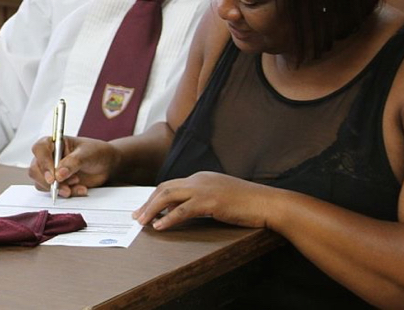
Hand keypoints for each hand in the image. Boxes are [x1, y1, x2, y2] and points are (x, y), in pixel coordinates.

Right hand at [29, 136, 119, 197]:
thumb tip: (58, 174)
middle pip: (35, 169)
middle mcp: (49, 156)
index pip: (40, 148)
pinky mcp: (56, 183)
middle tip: (64, 187)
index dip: (43, 162)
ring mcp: (51, 171)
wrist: (106, 165)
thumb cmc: (96, 152)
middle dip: (48, 181)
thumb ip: (73, 162)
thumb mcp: (87, 154)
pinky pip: (52, 192)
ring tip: (77, 184)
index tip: (53, 175)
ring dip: (58, 188)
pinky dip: (66, 193)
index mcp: (55, 142)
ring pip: (41, 183)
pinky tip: (80, 189)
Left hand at [133, 171, 268, 230]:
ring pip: (168, 196)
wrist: (266, 202)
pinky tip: (159, 226)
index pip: (171, 185)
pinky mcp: (210, 201)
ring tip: (142, 222)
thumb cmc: (247, 202)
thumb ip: (203, 200)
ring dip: (152, 209)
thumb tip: (185, 212)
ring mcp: (204, 188)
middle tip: (136, 216)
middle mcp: (199, 179)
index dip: (155, 197)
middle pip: (165, 188)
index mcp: (201, 177)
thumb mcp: (221, 197)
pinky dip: (168, 218)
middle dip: (148, 202)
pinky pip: (182, 210)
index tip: (145, 209)